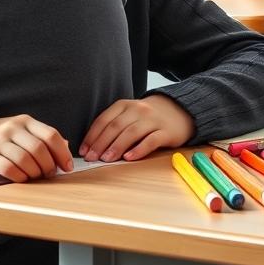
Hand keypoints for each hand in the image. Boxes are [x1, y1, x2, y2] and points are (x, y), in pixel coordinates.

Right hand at [0, 114, 72, 181]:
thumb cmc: (0, 140)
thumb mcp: (21, 133)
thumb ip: (42, 139)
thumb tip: (66, 147)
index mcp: (25, 121)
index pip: (51, 135)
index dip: (63, 153)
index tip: (68, 167)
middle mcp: (12, 128)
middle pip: (39, 148)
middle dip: (49, 165)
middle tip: (50, 174)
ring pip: (25, 159)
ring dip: (34, 172)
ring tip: (35, 177)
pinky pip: (8, 168)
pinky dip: (19, 176)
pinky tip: (21, 179)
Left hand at [80, 95, 194, 161]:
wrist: (179, 110)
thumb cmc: (147, 117)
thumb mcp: (129, 114)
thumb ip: (113, 125)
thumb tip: (92, 147)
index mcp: (125, 105)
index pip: (104, 120)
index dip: (92, 136)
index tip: (84, 150)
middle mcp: (138, 110)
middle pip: (116, 126)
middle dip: (101, 143)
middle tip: (92, 157)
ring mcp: (153, 120)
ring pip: (131, 133)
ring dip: (116, 147)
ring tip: (106, 159)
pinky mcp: (166, 131)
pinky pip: (151, 140)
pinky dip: (139, 149)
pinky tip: (129, 157)